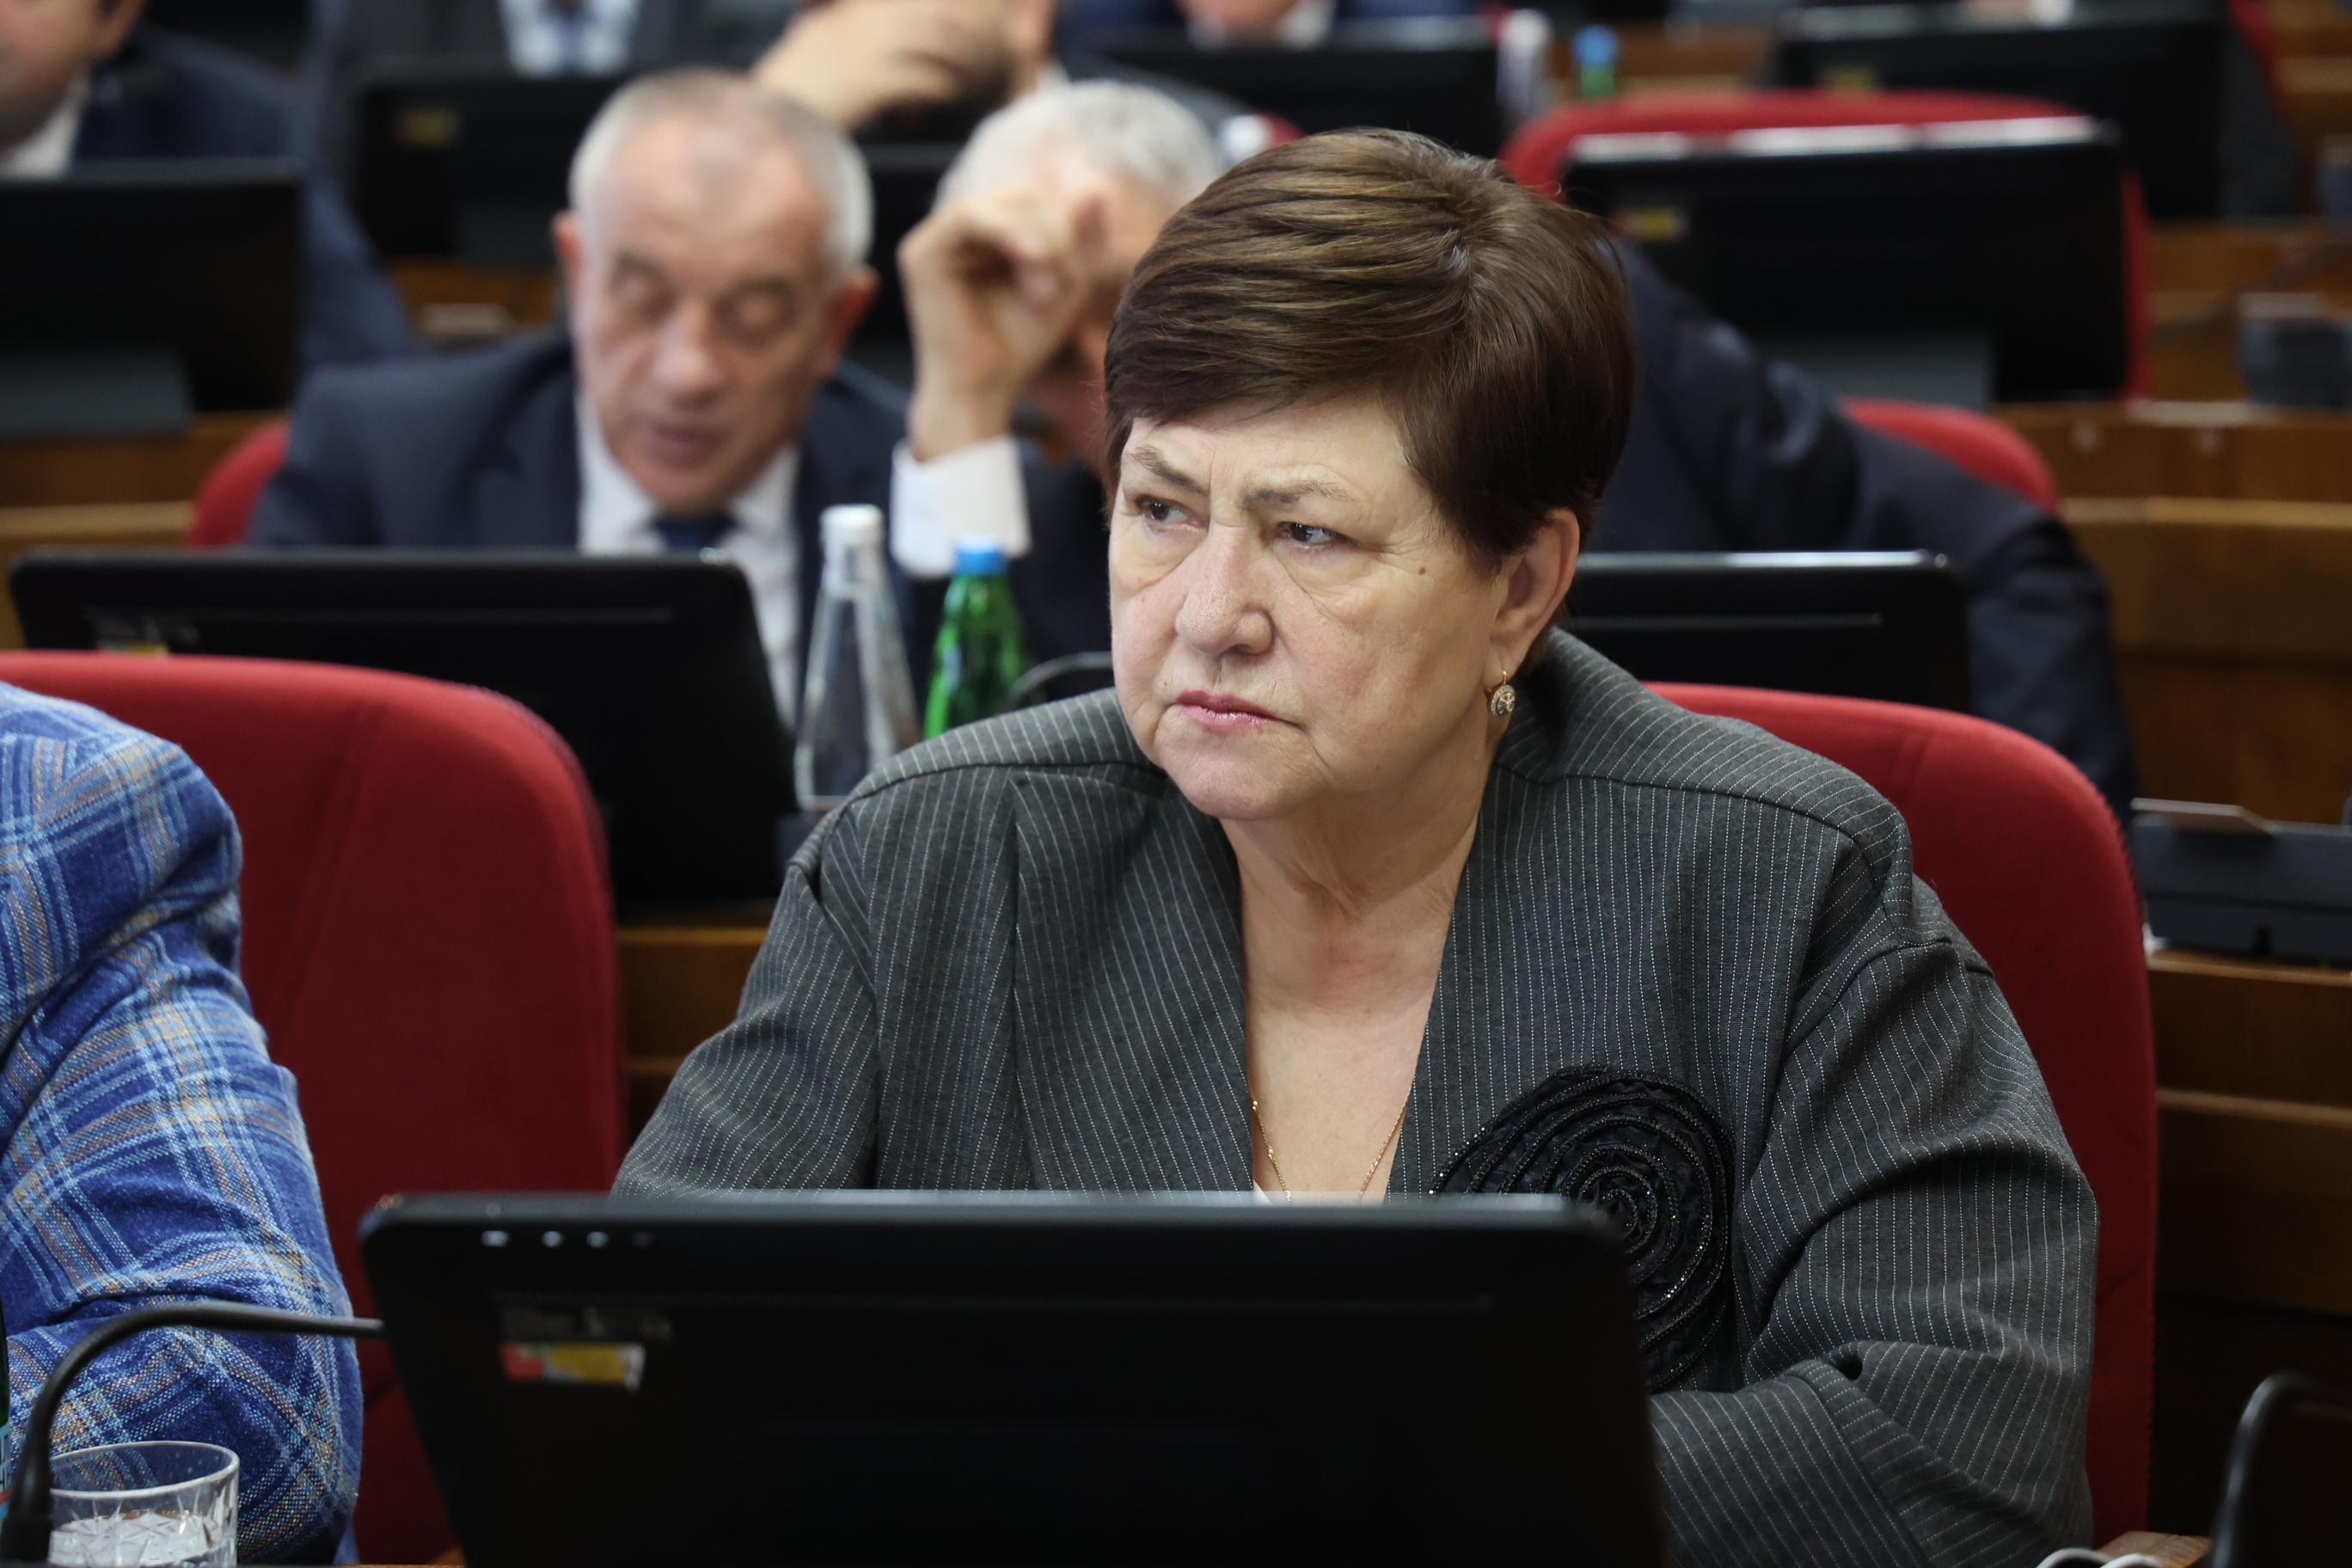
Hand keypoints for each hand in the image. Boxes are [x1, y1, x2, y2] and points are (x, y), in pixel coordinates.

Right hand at [754, 0, 1008, 130]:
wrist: (771, 118)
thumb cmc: (788, 92)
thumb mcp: (809, 48)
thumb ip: (832, 34)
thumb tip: (840, 29)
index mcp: (844, 19)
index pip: (898, 4)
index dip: (930, 8)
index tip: (953, 15)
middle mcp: (858, 29)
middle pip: (921, 14)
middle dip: (953, 27)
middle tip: (975, 43)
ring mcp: (865, 53)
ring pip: (928, 41)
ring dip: (953, 56)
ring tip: (968, 70)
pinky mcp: (872, 83)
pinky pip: (921, 77)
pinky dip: (940, 85)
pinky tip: (950, 92)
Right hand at [901, 181, 1113, 460]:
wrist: (984, 390)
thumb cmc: (1021, 343)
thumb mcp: (1067, 284)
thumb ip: (1084, 237)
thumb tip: (1099, 185)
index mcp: (990, 232)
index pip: (1037, 197)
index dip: (1066, 225)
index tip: (1075, 276)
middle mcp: (961, 230)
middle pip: (1023, 193)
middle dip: (1055, 236)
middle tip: (1057, 291)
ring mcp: (937, 237)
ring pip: (1001, 203)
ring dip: (1037, 243)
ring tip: (1044, 293)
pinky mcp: (921, 252)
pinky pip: (969, 216)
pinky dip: (1007, 232)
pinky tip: (1032, 260)